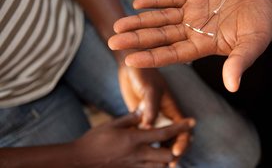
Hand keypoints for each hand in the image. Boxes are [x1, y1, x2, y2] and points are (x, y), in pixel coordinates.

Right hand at [73, 112, 194, 167]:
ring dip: (167, 159)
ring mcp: (134, 166)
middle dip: (176, 148)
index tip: (193, 122)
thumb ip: (131, 118)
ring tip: (169, 149)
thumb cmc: (94, 140)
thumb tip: (144, 109)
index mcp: (134, 139)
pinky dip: (156, 166)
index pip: (164, 133)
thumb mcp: (112, 124)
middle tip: (179, 140)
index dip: (181, 127)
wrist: (79, 161)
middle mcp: (137, 155)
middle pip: (168, 155)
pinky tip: (153, 159)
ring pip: (161, 167)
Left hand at [108, 0, 271, 91]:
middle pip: (159, 37)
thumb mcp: (251, 46)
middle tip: (113, 42)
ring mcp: (191, 14)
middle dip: (136, 39)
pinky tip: (138, 3)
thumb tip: (232, 86)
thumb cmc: (259, 29)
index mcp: (202, 46)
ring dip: (140, 21)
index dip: (151, 57)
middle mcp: (191, 31)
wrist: (264, 8)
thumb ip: (238, 63)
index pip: (171, 54)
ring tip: (118, 24)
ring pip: (160, 18)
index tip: (130, 60)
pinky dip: (156, 0)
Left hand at [118, 65, 191, 162]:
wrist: (130, 68)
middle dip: (172, 154)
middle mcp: (164, 117)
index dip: (182, 143)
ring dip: (158, 153)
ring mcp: (153, 120)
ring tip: (154, 166)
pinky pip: (145, 136)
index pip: (183, 130)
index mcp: (172, 109)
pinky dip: (145, 145)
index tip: (175, 153)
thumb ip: (150, 106)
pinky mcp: (140, 121)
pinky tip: (137, 155)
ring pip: (159, 141)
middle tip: (166, 167)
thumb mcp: (149, 88)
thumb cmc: (143, 74)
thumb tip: (148, 127)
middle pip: (173, 140)